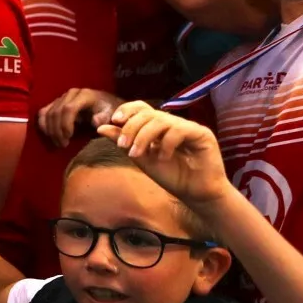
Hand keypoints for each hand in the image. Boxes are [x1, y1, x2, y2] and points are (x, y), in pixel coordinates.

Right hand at [37, 88, 121, 147]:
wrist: (106, 104)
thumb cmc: (110, 111)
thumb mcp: (112, 114)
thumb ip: (105, 117)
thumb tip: (95, 122)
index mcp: (84, 95)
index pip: (68, 108)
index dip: (65, 124)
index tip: (68, 138)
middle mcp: (70, 93)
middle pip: (56, 112)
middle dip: (57, 131)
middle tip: (63, 145)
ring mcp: (61, 97)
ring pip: (47, 113)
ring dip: (50, 130)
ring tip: (59, 143)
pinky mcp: (56, 102)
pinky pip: (43, 113)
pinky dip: (44, 125)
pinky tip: (50, 135)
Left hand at [98, 104, 232, 209]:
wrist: (195, 194)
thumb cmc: (170, 176)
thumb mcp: (140, 158)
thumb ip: (122, 141)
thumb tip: (100, 127)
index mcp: (158, 126)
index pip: (141, 108)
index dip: (127, 109)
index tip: (115, 120)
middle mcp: (173, 123)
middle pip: (148, 113)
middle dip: (131, 127)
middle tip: (123, 146)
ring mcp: (187, 127)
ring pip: (160, 120)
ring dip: (144, 136)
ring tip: (137, 154)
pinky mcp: (202, 134)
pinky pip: (178, 130)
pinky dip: (165, 143)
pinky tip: (163, 158)